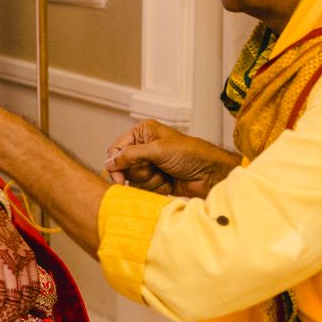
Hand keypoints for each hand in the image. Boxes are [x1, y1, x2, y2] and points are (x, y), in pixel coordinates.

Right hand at [105, 119, 237, 198]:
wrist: (211, 174)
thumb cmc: (191, 155)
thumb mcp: (158, 150)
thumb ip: (130, 155)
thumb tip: (109, 162)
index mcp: (143, 133)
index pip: (117, 149)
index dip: (115, 163)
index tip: (118, 178)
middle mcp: (144, 148)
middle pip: (122, 166)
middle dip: (137, 172)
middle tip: (152, 171)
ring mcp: (150, 165)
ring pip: (132, 179)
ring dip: (148, 180)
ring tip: (164, 176)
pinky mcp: (155, 180)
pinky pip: (142, 188)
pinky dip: (153, 188)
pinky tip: (167, 184)